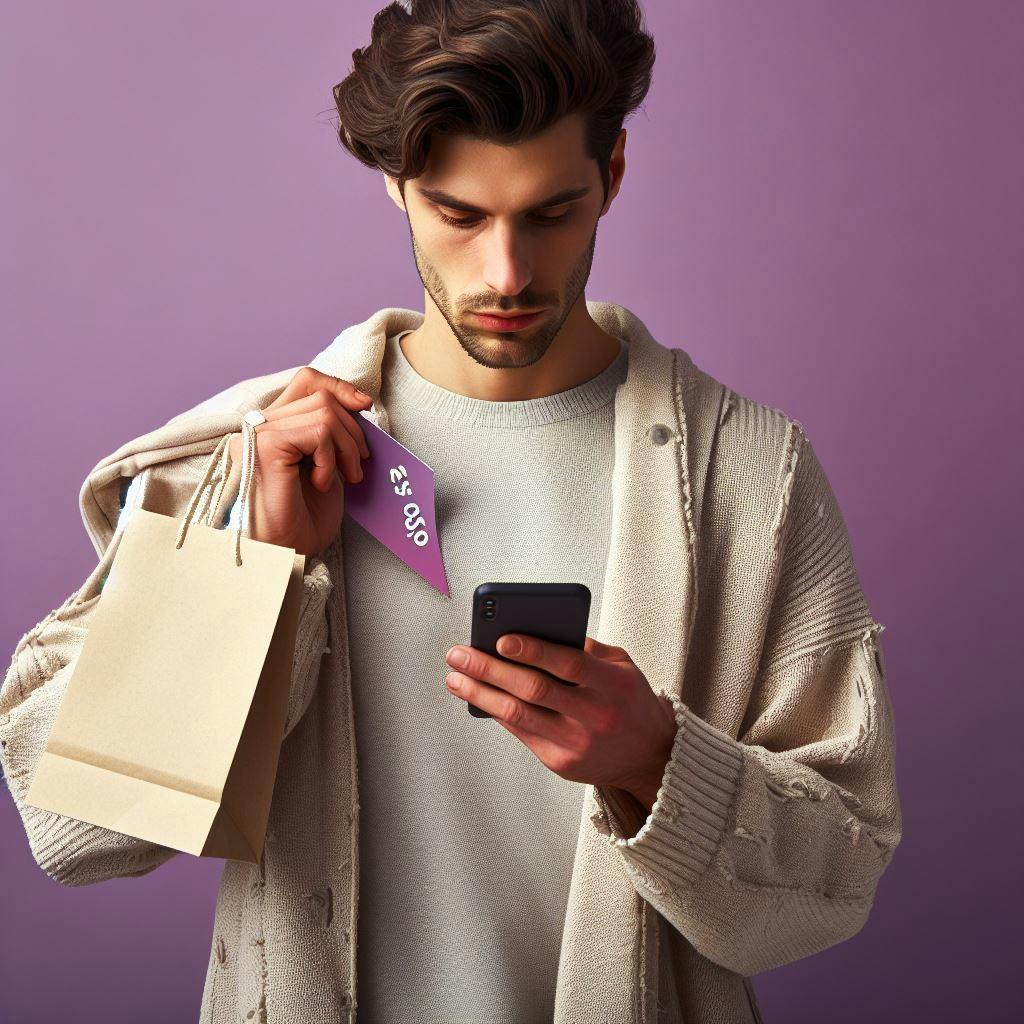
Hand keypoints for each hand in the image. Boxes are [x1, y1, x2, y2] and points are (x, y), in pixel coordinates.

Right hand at [227, 367, 372, 557]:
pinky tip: (320, 483)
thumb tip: (358, 404)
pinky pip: (317, 431)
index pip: (306, 381)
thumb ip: (331, 434)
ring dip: (346, 446)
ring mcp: (257, 433)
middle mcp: (258, 425)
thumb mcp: (327, 466)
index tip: (364, 405)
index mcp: (272, 427)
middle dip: (352, 429)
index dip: (339, 386)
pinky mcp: (264, 445)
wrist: (285, 554)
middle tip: (358, 467)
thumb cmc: (302, 520)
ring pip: (323, 410)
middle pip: (319, 394)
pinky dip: (329, 457)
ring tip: (345, 477)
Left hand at [444, 635, 677, 808]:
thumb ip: (585, 648)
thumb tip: (534, 631)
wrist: (651, 756)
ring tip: (455, 677)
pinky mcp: (560, 763)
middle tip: (460, 654)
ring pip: (518, 715)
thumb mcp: (622, 665)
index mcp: (613, 685)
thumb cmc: (629, 700)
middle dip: (490, 669)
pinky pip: (521, 733)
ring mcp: (576, 744)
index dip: (534, 650)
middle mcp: (595, 716)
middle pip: (534, 689)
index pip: (569, 663)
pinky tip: (477, 697)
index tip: (501, 638)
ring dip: (480, 694)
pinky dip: (495, 712)